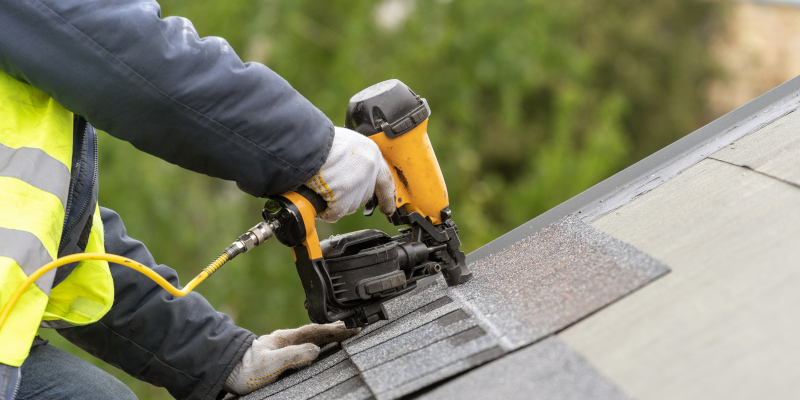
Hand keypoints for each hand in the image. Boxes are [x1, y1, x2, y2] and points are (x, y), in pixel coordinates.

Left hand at [223, 321, 359, 394]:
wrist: (226, 372)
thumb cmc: (245, 370)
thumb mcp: (270, 363)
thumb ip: (293, 356)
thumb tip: (316, 350)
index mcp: (286, 338)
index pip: (317, 331)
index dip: (336, 331)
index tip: (352, 328)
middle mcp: (286, 340)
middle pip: (317, 332)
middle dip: (337, 330)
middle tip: (355, 328)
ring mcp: (284, 346)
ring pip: (312, 338)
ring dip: (329, 337)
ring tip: (344, 335)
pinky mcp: (281, 356)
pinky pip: (306, 346)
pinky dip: (319, 344)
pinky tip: (322, 348)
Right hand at [305, 127, 395, 221]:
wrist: (307, 142)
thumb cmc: (320, 139)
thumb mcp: (346, 143)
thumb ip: (354, 158)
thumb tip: (349, 172)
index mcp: (371, 154)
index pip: (385, 181)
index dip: (387, 196)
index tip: (389, 208)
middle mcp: (369, 170)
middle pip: (364, 195)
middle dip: (349, 196)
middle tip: (332, 189)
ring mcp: (357, 186)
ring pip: (349, 206)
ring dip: (335, 202)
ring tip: (320, 186)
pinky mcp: (343, 199)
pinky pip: (335, 213)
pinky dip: (325, 210)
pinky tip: (317, 198)